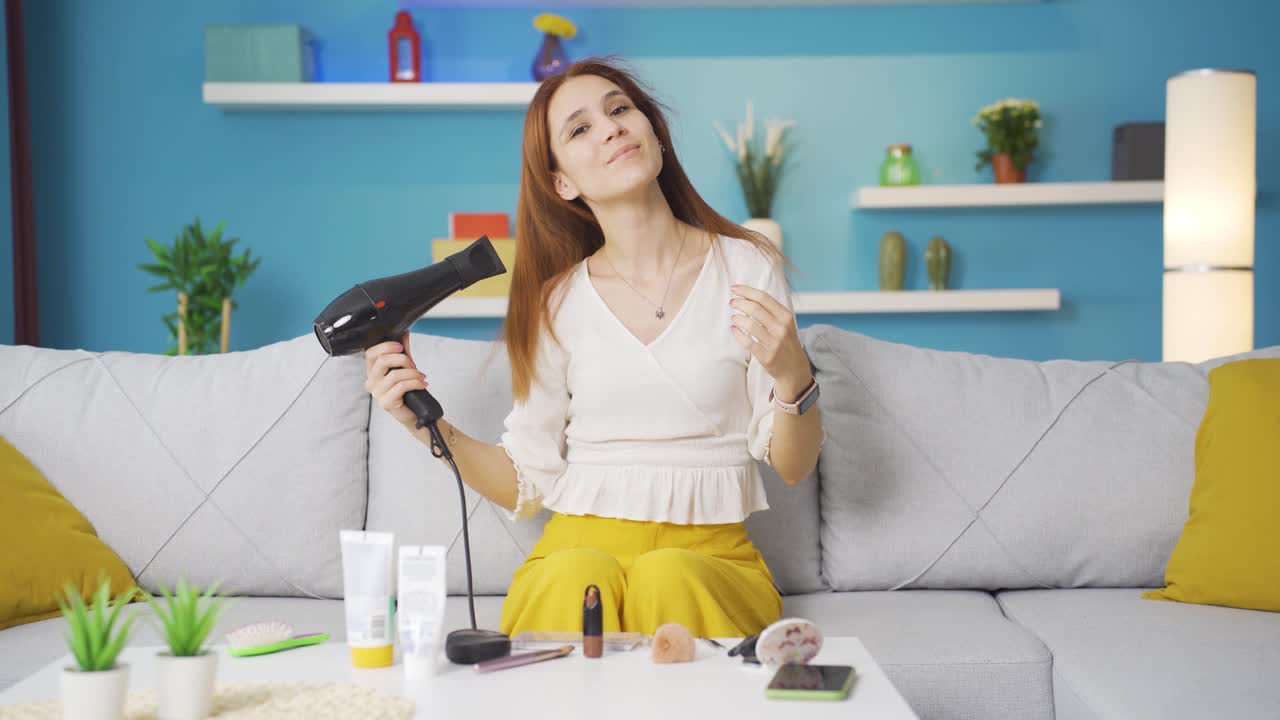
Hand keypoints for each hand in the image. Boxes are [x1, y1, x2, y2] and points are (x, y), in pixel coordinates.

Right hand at [364, 330, 427, 428]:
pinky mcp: (386, 403)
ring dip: (413, 373)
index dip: (385, 346)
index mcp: (373, 371)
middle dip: (402, 359)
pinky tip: (423, 384)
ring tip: (421, 377)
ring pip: (394, 375)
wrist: (416, 412)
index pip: (370, 353)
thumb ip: (403, 351)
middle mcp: (371, 382)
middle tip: (414, 365)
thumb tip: (404, 332)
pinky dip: (415, 383)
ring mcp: (377, 393)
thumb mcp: (405, 367)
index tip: (401, 347)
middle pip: (382, 361)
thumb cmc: (408, 391)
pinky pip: (401, 386)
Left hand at [729, 285, 812, 400]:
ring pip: (750, 325)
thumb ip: (771, 310)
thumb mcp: (785, 324)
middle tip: (731, 302)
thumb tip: (748, 295)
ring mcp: (774, 343)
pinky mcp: (766, 356)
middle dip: (739, 303)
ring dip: (737, 318)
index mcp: (786, 316)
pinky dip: (737, 334)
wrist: (794, 369)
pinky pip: (747, 342)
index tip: (734, 288)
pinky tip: (733, 329)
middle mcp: (781, 328)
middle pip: (755, 309)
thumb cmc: (786, 342)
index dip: (746, 291)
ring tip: (734, 317)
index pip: (764, 298)